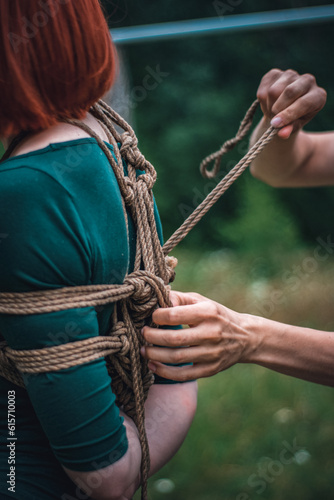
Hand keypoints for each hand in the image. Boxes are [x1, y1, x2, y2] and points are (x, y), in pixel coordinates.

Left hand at [141, 291, 257, 380]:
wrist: (246, 337)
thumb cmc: (216, 315)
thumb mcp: (202, 301)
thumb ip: (180, 298)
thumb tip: (161, 299)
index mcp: (207, 312)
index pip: (175, 314)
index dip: (157, 316)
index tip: (151, 317)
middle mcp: (211, 333)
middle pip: (174, 339)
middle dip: (152, 337)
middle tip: (142, 333)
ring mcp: (212, 353)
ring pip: (176, 358)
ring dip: (154, 355)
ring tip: (143, 350)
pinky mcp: (211, 369)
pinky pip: (184, 375)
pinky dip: (165, 372)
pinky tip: (153, 366)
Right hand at [257, 68, 326, 138]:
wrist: (285, 111)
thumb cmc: (293, 120)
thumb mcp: (294, 127)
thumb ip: (289, 130)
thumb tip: (282, 134)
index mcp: (317, 96)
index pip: (304, 102)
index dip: (288, 114)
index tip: (275, 124)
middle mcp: (307, 81)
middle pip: (289, 92)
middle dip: (277, 109)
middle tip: (273, 120)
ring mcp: (291, 75)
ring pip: (273, 90)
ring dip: (268, 106)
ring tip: (272, 112)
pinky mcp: (275, 74)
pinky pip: (263, 88)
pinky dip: (262, 100)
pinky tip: (268, 104)